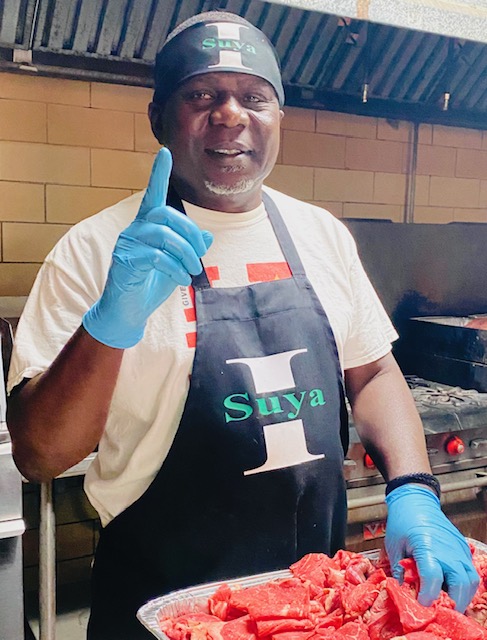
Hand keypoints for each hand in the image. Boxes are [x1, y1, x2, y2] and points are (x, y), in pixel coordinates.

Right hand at [83, 147, 212, 348]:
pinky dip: (175, 268)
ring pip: (163, 235)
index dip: (158, 174)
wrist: (129, 311)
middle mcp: (135, 230)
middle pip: (166, 215)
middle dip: (190, 234)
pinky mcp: (125, 260)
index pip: (153, 195)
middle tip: (199, 257)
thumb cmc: (151, 285)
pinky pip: (157, 256)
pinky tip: (182, 279)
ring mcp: (128, 244)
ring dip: (185, 253)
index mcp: (147, 226)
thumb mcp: (177, 265)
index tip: (164, 152)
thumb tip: (208, 237)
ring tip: (192, 271)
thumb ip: (190, 250)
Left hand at [385, 484, 479, 612]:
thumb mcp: (394, 546)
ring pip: (471, 580)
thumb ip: (401, 572)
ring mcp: (458, 548)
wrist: (415, 500)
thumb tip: (406, 594)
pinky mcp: (463, 548)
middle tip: (440, 611)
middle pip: (460, 584)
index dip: (428, 596)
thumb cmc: (402, 522)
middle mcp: (447, 549)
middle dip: (452, 603)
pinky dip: (464, 585)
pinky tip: (452, 589)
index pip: (433, 578)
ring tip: (448, 603)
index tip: (421, 606)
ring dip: (462, 596)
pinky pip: (470, 571)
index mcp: (426, 546)